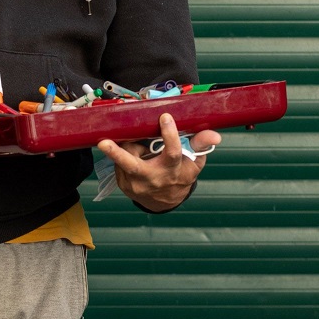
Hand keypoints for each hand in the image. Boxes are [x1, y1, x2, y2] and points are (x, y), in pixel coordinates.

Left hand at [97, 112, 220, 212]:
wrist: (164, 201)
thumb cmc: (180, 176)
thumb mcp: (194, 163)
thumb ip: (200, 146)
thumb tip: (215, 134)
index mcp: (172, 171)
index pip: (172, 153)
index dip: (169, 135)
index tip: (165, 117)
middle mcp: (151, 179)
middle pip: (132, 166)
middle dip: (117, 154)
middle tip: (103, 142)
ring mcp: (134, 184)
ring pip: (124, 158)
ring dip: (129, 147)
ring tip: (141, 146)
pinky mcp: (123, 184)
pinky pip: (119, 164)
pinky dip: (124, 155)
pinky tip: (134, 155)